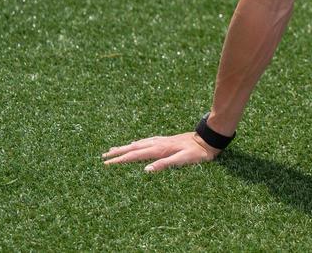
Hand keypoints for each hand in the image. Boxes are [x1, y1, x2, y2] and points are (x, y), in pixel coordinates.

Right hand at [102, 132, 219, 172]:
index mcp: (159, 149)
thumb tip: (145, 170)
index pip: (135, 155)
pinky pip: (146, 141)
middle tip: (103, 156)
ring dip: (125, 147)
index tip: (107, 164)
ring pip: (138, 143)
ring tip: (113, 149)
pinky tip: (135, 144)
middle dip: (118, 152)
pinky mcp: (166, 140)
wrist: (208, 140)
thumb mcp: (183, 160)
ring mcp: (161, 140)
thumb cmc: (197, 153)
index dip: (120, 160)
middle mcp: (158, 143)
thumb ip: (164, 164)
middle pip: (133, 147)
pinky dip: (136, 144)